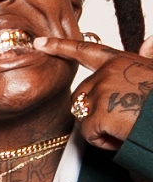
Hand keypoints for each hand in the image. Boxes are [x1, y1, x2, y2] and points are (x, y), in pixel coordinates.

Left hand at [35, 34, 152, 181]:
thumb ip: (148, 58)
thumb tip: (148, 41)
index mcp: (121, 62)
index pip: (86, 51)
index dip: (61, 47)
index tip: (39, 43)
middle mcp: (107, 72)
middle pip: (80, 95)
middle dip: (94, 112)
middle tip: (123, 119)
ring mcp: (101, 92)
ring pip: (82, 115)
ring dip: (99, 128)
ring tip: (126, 126)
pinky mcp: (98, 113)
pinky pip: (89, 134)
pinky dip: (104, 141)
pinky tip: (122, 136)